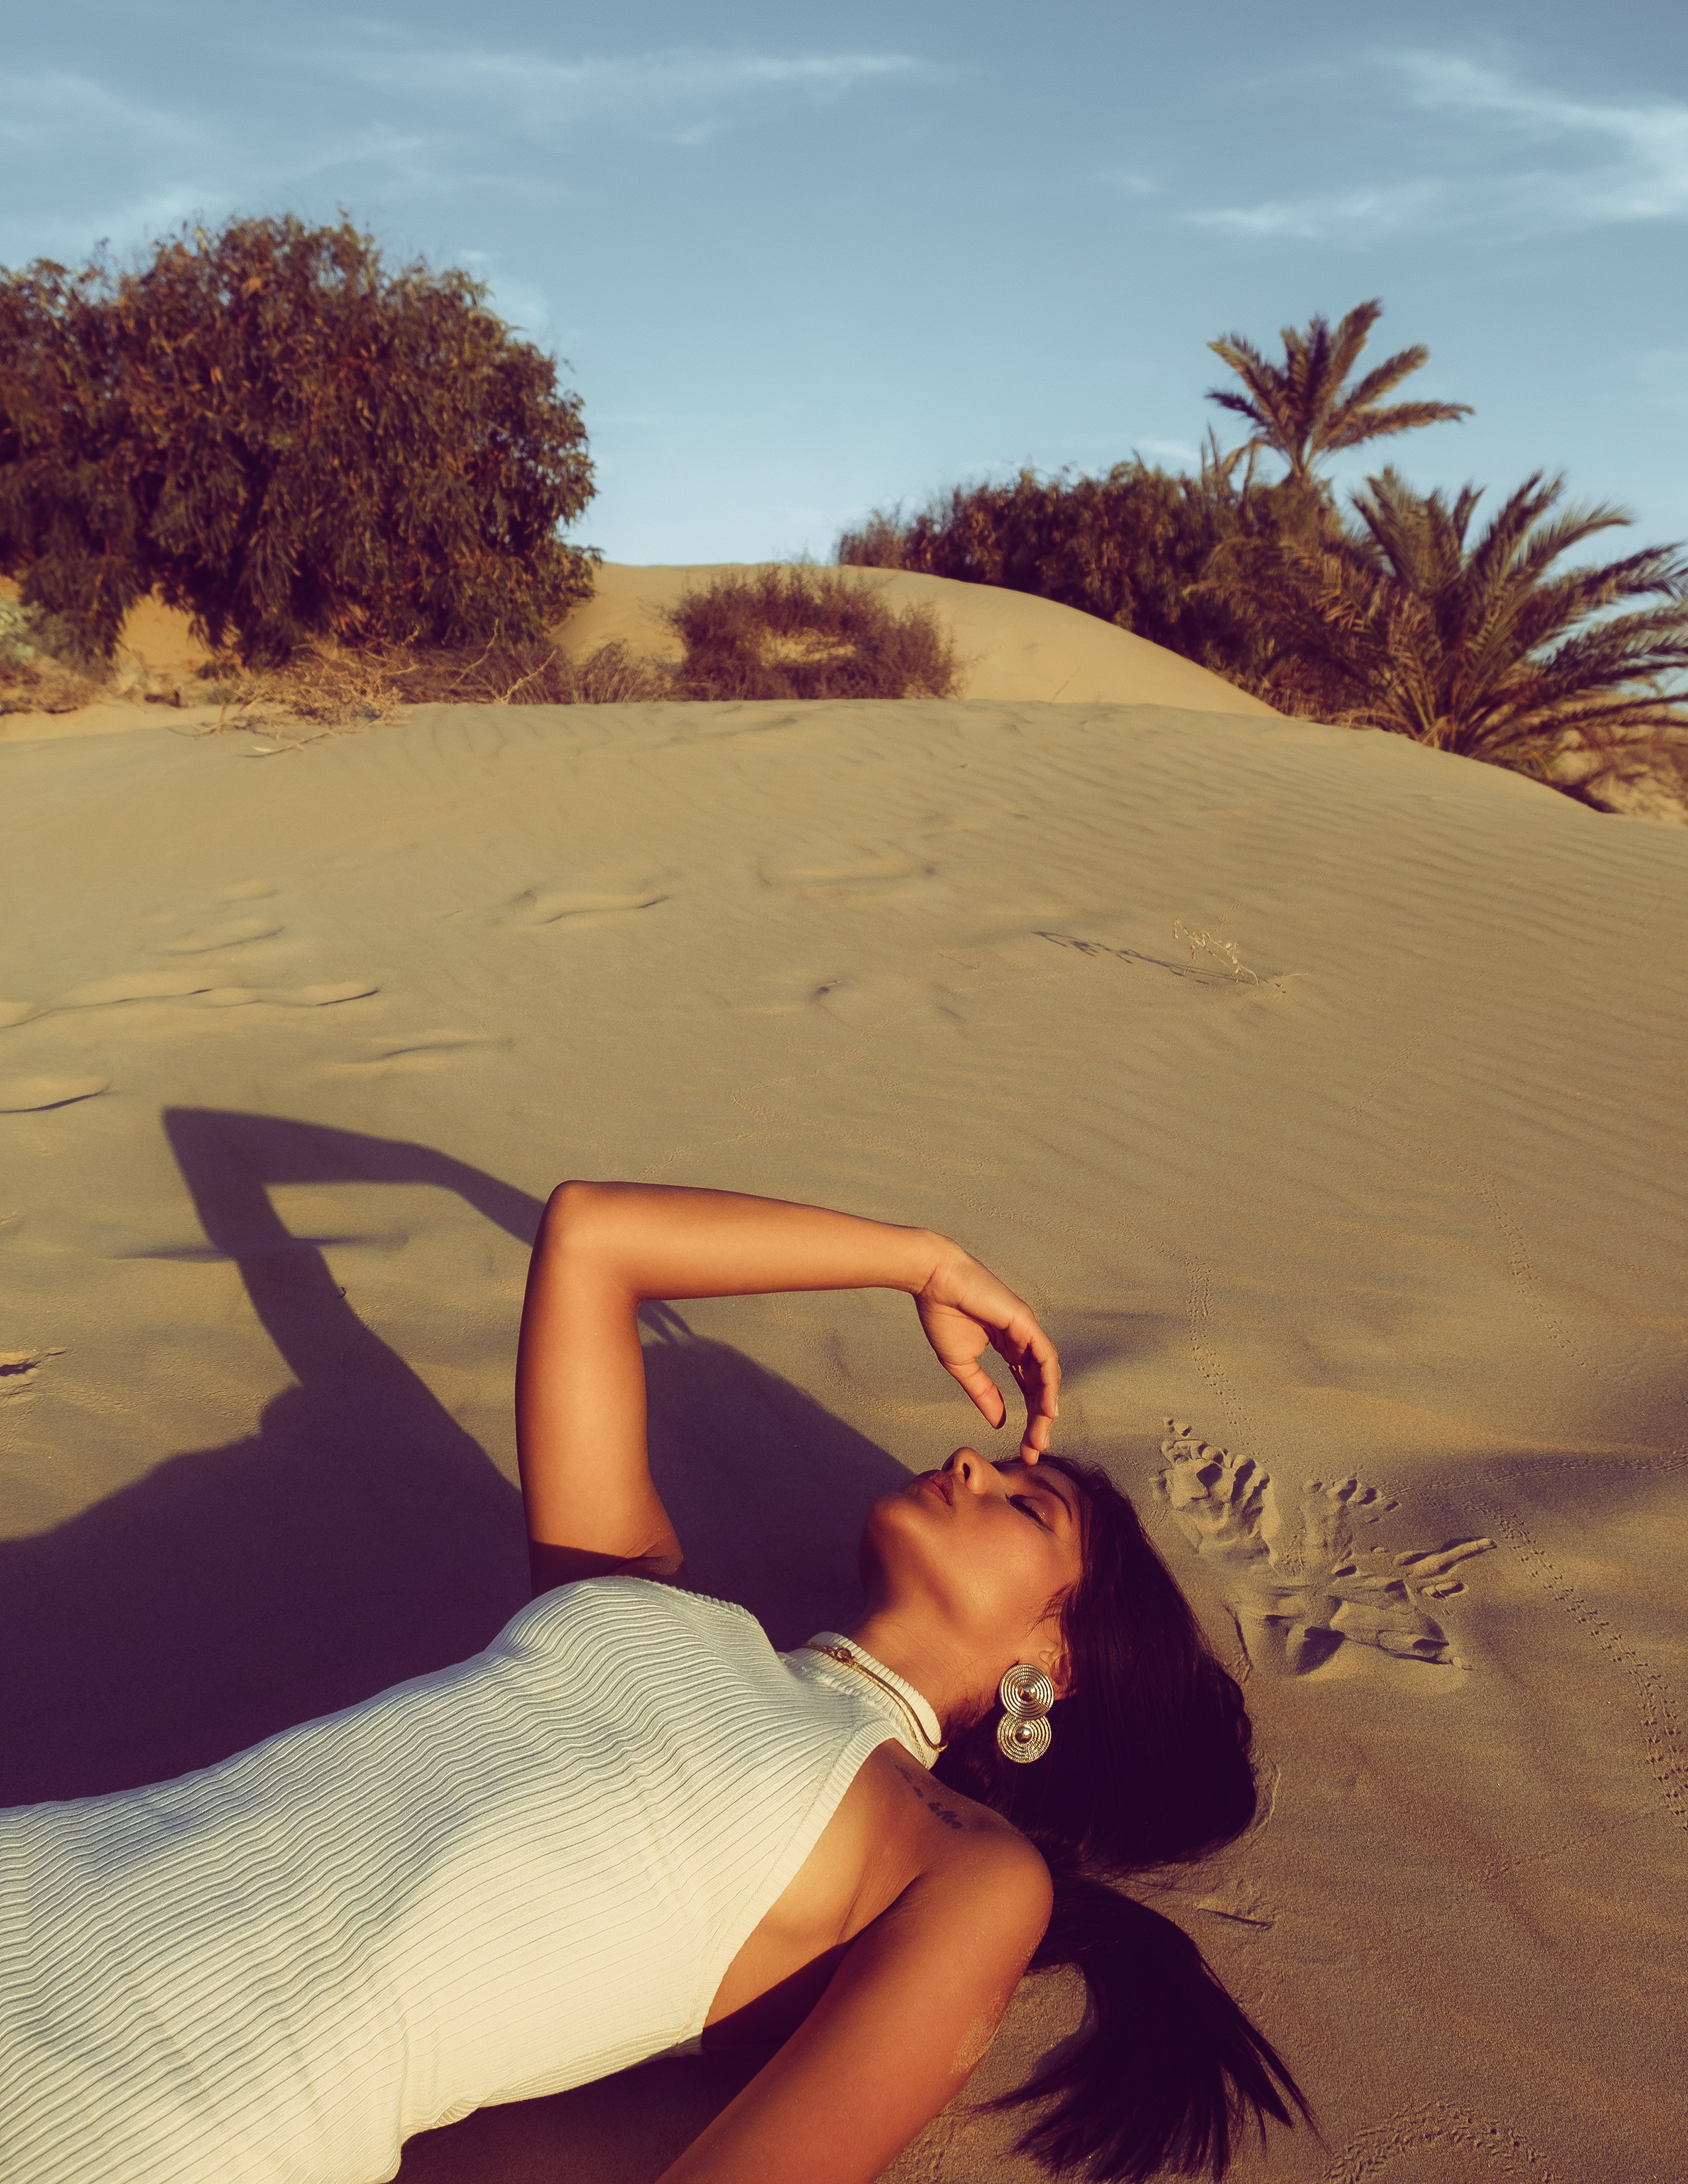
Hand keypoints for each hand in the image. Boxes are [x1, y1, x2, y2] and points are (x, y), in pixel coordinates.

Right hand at [913, 1246, 1060, 1459]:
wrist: (933, 1281)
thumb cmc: (942, 1315)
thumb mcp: (963, 1365)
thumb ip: (983, 1393)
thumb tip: (1001, 1422)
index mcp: (1009, 1347)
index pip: (1027, 1387)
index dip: (1028, 1417)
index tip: (1025, 1448)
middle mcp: (1023, 1340)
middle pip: (1040, 1386)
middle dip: (1039, 1420)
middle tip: (1035, 1450)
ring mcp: (1027, 1330)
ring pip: (1047, 1375)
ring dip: (1046, 1407)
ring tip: (1041, 1435)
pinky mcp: (1025, 1322)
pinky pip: (1045, 1357)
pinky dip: (1049, 1383)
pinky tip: (1048, 1407)